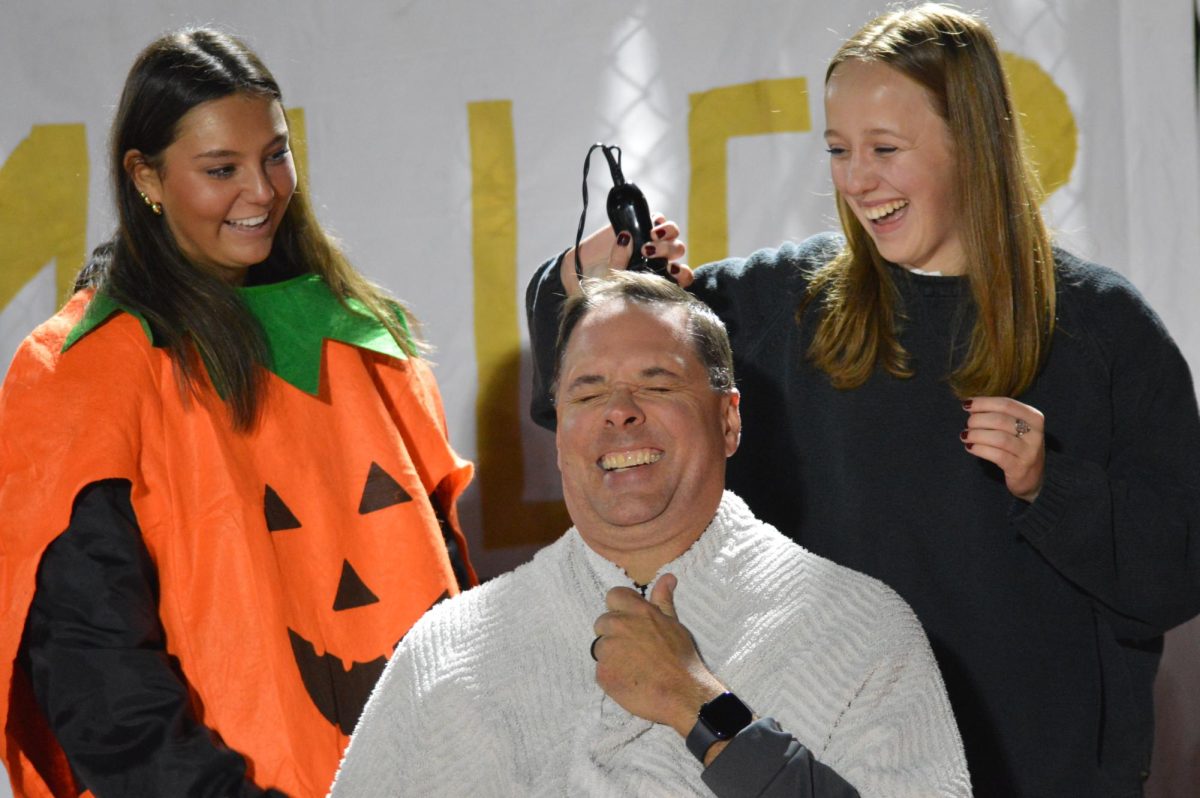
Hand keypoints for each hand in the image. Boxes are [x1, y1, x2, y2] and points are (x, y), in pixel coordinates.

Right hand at [560, 215, 691, 295]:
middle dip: (667, 251)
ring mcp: (652, 239)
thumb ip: (622, 269)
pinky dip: (658, 221)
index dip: (683, 273)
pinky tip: (649, 228)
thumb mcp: (615, 284)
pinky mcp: (642, 223)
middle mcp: (660, 256)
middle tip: (648, 253)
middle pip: (677, 250)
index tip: (672, 272)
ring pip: (673, 234)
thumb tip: (627, 247)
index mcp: (661, 275)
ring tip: (650, 238)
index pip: (683, 275)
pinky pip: (658, 218)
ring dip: (666, 236)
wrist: (585, 267)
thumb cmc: (603, 282)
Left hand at [591, 573, 723, 735]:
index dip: (620, 608)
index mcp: (636, 611)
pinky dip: (612, 676)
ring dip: (612, 656)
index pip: (613, 596)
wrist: (682, 693)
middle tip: (634, 649)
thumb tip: (667, 577)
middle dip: (614, 634)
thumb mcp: (673, 624)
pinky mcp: (602, 673)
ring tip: (633, 667)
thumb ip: (663, 600)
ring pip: (600, 648)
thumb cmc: (681, 658)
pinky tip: (629, 681)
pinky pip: (601, 670)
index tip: (630, 622)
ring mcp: (608, 650)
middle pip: (602, 623)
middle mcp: (618, 626)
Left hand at [961, 396, 1045, 501]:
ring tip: (965, 436)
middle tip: (967, 424)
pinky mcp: (1020, 468)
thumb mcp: (1014, 428)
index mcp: (1034, 417)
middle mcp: (1035, 433)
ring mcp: (1029, 452)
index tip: (967, 405)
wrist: (1032, 478)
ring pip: (998, 438)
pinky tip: (970, 447)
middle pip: (1000, 420)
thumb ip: (998, 415)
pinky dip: (980, 449)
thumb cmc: (1018, 447)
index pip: (1007, 404)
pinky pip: (997, 455)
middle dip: (978, 420)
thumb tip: (972, 406)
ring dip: (976, 435)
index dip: (984, 403)